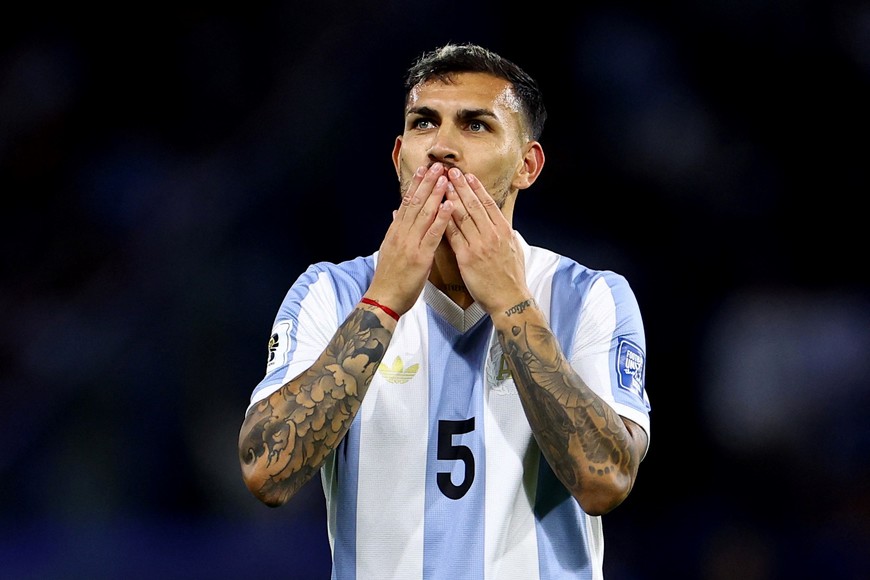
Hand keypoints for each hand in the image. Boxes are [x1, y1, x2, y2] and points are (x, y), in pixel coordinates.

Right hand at [368, 163, 454, 315]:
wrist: (383, 298)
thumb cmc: (390, 278)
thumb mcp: (389, 250)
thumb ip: (396, 231)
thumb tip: (397, 214)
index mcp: (395, 232)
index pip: (406, 203)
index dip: (416, 185)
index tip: (423, 170)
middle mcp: (402, 233)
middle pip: (415, 203)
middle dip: (427, 183)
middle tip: (437, 166)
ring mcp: (410, 244)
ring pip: (424, 214)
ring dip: (436, 194)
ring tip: (445, 178)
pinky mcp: (420, 256)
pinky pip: (433, 234)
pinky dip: (442, 219)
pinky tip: (450, 206)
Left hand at [443, 168, 529, 314]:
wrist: (509, 299)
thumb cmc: (512, 278)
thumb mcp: (515, 251)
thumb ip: (508, 236)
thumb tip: (506, 228)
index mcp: (504, 231)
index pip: (488, 203)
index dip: (477, 188)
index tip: (468, 175)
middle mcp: (492, 234)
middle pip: (474, 205)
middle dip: (461, 186)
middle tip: (450, 171)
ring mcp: (479, 245)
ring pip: (462, 216)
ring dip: (451, 198)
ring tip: (442, 184)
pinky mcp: (467, 257)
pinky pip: (453, 235)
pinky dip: (445, 221)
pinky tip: (437, 211)